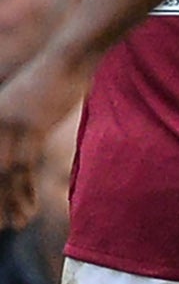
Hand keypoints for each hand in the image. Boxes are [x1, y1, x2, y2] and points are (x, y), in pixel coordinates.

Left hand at [0, 51, 91, 227]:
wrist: (68, 57)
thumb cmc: (48, 81)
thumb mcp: (22, 106)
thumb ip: (12, 128)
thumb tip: (15, 159)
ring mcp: (8, 125)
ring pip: (2, 176)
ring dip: (7, 204)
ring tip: (12, 226)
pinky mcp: (29, 127)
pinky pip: (23, 168)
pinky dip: (24, 193)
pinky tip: (28, 210)